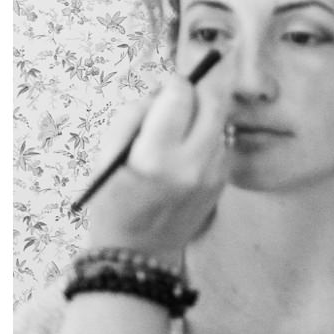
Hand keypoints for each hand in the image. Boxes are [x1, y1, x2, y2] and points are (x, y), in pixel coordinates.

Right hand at [81, 64, 231, 260]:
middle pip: (215, 102)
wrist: (140, 250)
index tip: (166, 85)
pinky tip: (189, 150)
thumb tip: (163, 88)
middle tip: (182, 93)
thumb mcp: (108, 155)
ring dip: (204, 114)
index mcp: (156, 156)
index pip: (180, 96)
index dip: (173, 83)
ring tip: (180, 127)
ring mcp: (214, 173)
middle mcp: (192, 163)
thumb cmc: (114, 200)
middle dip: (199, 89)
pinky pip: (222, 143)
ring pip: (221, 121)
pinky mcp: (224, 181)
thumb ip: (135, 116)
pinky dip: (208, 136)